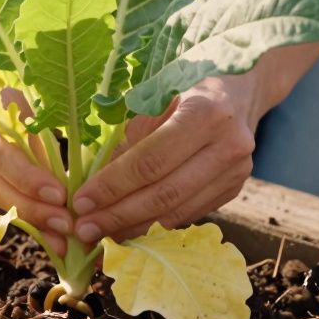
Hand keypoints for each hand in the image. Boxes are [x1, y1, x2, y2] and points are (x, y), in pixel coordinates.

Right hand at [0, 91, 70, 252]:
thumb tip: (89, 168)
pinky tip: (51, 233)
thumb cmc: (37, 75)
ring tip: (62, 239)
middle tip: (66, 225)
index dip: (29, 179)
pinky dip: (28, 215)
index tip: (62, 196)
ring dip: (32, 220)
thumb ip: (56, 123)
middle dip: (32, 209)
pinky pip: (1, 195)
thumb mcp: (45, 91)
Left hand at [70, 69, 284, 243]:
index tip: (81, 202)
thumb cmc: (185, 84)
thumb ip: (128, 139)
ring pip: (177, 211)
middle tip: (85, 229)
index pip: (151, 161)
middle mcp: (228, 144)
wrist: (238, 88)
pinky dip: (156, 223)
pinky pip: (189, 213)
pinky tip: (130, 227)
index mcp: (205, 112)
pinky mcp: (235, 188)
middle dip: (119, 215)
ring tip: (101, 234)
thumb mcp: (154, 96)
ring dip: (135, 227)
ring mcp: (237, 171)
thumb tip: (95, 186)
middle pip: (164, 193)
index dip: (112, 186)